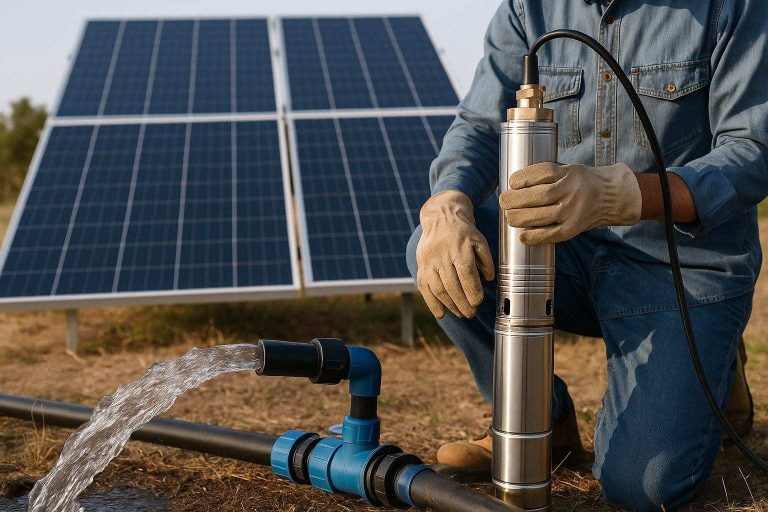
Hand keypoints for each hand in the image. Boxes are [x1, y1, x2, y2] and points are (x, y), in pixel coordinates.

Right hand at [416, 190, 494, 318]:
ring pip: (438, 288)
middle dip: (462, 303)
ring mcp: (429, 261)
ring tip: (461, 314)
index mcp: (459, 247)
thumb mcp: (479, 240)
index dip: (472, 290)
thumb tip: (488, 279)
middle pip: (452, 284)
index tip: (478, 302)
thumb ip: (486, 259)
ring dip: (450, 305)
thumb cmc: (464, 231)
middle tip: (471, 314)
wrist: (441, 217)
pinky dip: (431, 303)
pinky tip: (441, 313)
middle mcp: (442, 254)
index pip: (466, 273)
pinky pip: (424, 287)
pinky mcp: (421, 265)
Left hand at [499, 162, 641, 244]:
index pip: (542, 173)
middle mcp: (571, 191)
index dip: (522, 178)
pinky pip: (552, 234)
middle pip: (538, 196)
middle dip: (515, 199)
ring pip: (542, 216)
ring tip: (509, 217)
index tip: (511, 182)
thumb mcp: (568, 169)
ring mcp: (573, 211)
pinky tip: (522, 237)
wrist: (612, 197)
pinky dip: (535, 237)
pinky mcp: (574, 228)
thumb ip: (546, 175)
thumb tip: (512, 186)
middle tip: (503, 201)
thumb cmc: (582, 182)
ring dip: (520, 218)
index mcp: (568, 173)